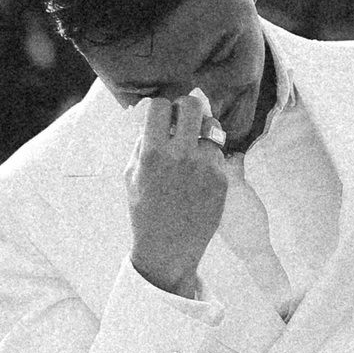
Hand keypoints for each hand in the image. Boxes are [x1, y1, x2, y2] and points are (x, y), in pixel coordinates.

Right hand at [128, 88, 228, 295]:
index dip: (162, 107)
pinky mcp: (221, 178)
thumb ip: (142, 142)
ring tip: (192, 153)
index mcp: (153, 153)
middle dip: (188, 107)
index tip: (164, 115)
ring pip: (210, 129)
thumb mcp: (132, 175)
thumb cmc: (145, 210)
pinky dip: (209, 158)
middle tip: (185, 117)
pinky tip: (199, 176)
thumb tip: (151, 113)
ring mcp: (205, 166)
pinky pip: (217, 153)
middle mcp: (181, 155)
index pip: (161, 105)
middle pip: (193, 105)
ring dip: (201, 135)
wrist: (169, 248)